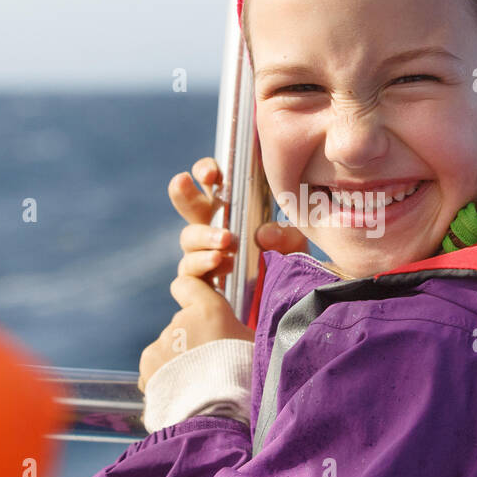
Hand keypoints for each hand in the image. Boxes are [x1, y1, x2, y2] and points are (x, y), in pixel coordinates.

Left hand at [138, 276, 254, 392]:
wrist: (217, 419)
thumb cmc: (245, 381)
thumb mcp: (254, 345)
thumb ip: (235, 328)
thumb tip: (234, 327)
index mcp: (209, 310)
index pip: (187, 283)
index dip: (191, 290)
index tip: (199, 301)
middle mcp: (180, 322)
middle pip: (185, 324)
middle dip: (195, 339)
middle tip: (212, 364)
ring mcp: (160, 345)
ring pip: (171, 347)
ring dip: (181, 360)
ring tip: (199, 385)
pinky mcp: (147, 368)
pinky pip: (157, 366)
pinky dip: (166, 376)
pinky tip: (183, 392)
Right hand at [170, 157, 307, 289]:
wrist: (282, 305)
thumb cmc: (284, 264)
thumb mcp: (293, 246)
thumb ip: (285, 236)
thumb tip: (263, 235)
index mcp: (230, 209)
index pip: (211, 181)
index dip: (205, 170)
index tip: (212, 174)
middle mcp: (210, 228)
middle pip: (187, 203)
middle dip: (183, 190)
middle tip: (185, 182)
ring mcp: (201, 254)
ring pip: (188, 238)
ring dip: (205, 236)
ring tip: (225, 240)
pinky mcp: (199, 282)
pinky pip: (189, 271)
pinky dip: (203, 264)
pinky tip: (221, 263)